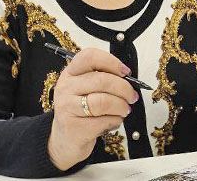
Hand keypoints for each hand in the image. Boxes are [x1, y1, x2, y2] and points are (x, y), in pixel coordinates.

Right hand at [47, 48, 138, 170]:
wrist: (64, 140)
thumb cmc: (81, 111)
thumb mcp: (85, 89)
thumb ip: (102, 80)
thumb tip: (129, 79)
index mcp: (70, 73)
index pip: (89, 56)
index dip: (111, 62)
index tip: (125, 72)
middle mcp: (66, 88)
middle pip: (102, 80)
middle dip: (124, 88)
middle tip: (132, 96)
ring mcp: (67, 108)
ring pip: (103, 101)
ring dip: (121, 106)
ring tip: (124, 110)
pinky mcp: (74, 128)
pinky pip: (103, 121)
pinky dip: (116, 121)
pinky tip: (114, 121)